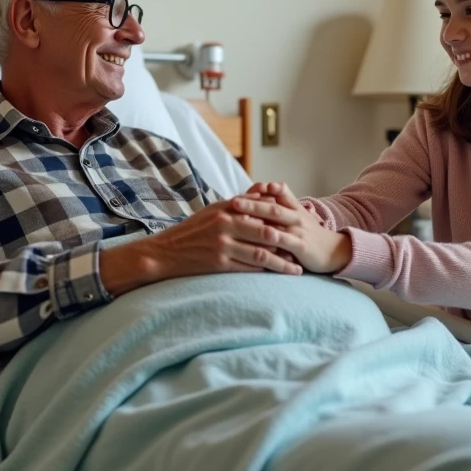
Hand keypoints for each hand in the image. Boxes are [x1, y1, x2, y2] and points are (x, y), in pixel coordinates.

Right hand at [101, 199, 301, 294]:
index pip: (263, 211)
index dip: (284, 219)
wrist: (165, 252)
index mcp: (227, 208)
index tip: (300, 226)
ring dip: (282, 263)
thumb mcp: (215, 209)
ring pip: (260, 254)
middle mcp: (225, 224)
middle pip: (266, 232)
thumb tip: (266, 193)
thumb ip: (241, 202)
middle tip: (306, 249)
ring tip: (297, 269)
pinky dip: (265, 273)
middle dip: (288, 242)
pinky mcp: (218, 263)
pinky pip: (247, 269)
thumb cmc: (193, 230)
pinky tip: (276, 276)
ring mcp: (222, 244)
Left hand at [231, 182, 352, 274]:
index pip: (275, 194)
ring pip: (276, 226)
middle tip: (233, 202)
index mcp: (292, 207)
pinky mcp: (301, 247)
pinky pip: (284, 245)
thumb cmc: (308, 232)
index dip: (258, 191)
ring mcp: (298, 232)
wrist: (334, 250)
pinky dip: (270, 246)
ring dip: (257, 225)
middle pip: (272, 208)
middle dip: (252, 204)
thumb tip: (259, 187)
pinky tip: (254, 248)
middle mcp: (295, 217)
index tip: (237, 192)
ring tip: (240, 224)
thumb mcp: (296, 214)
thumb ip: (280, 201)